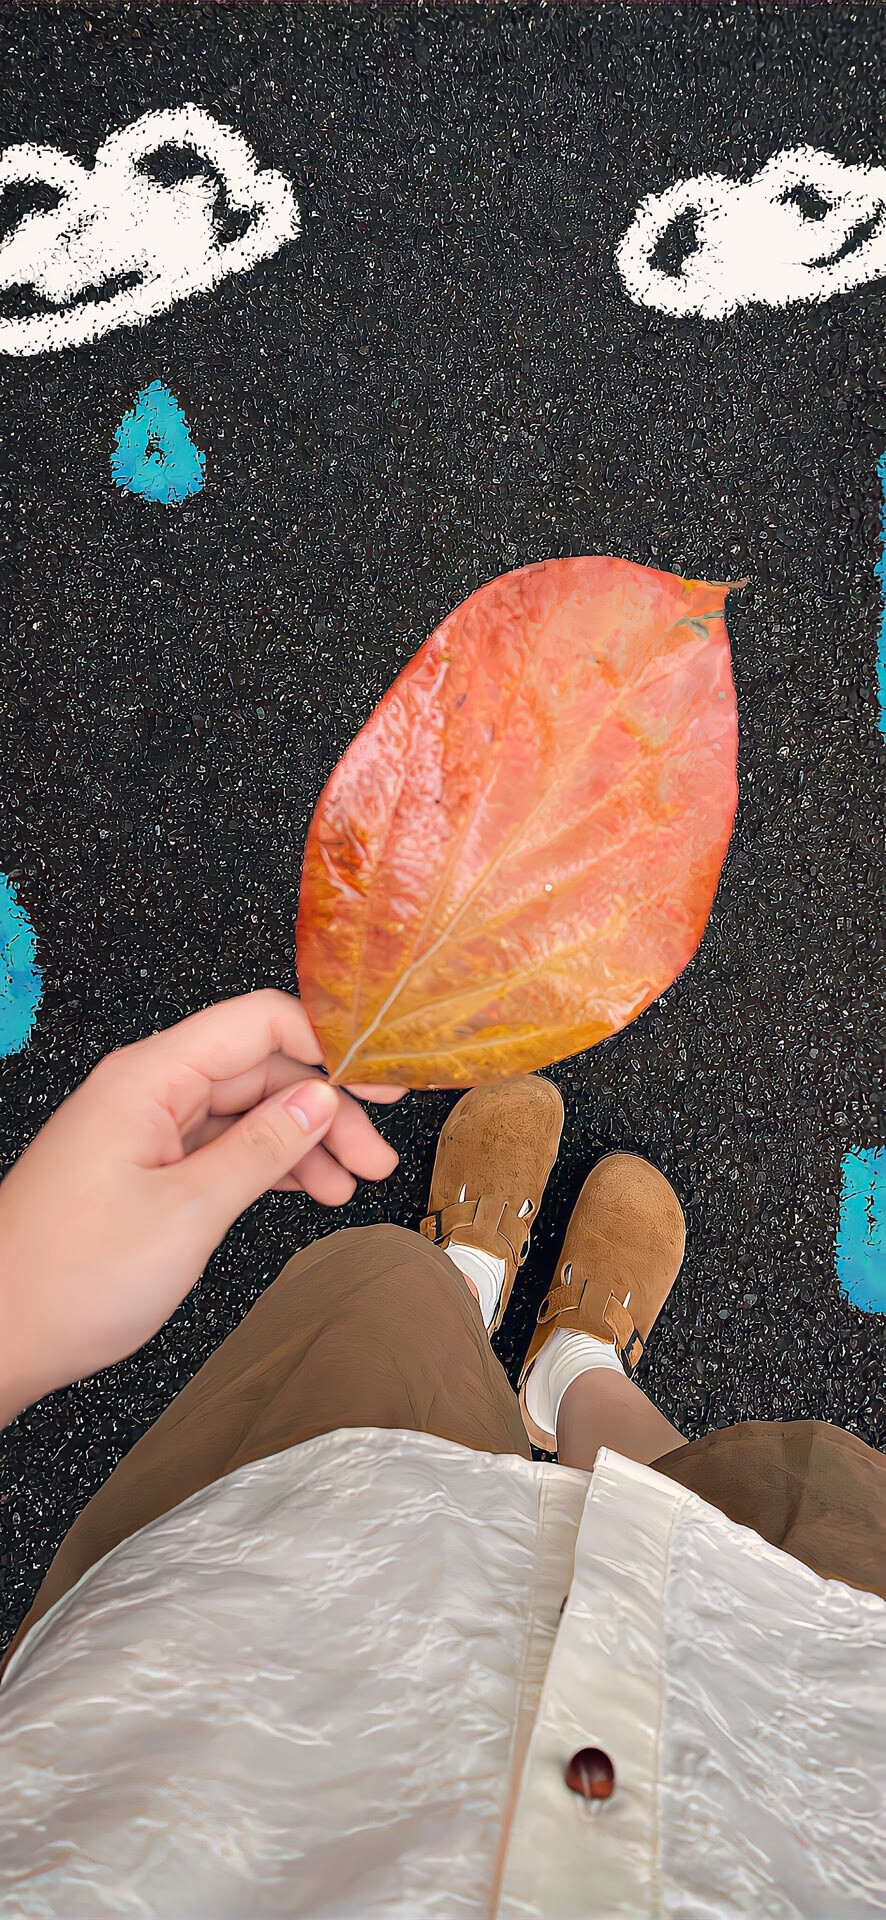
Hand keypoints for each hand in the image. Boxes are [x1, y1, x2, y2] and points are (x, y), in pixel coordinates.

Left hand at [0, 990, 403, 1425]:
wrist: (0, 1336)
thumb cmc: (71, 1278)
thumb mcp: (189, 1211)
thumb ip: (262, 1148)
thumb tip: (320, 1100)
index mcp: (149, 1078)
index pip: (257, 1022)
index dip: (326, 1045)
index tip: (378, 1081)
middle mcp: (147, 1091)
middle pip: (260, 1071)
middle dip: (326, 1110)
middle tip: (376, 1158)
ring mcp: (145, 1130)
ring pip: (246, 1113)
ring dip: (303, 1144)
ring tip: (349, 1187)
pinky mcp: (144, 1168)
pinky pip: (221, 1147)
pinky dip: (267, 1167)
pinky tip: (306, 1191)